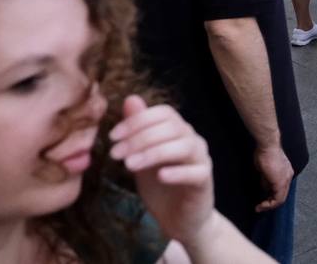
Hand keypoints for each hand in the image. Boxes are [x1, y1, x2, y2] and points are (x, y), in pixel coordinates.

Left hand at [109, 96, 217, 243]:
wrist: (179, 218)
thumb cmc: (160, 184)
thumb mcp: (142, 155)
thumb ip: (138, 129)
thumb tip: (130, 98)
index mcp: (178, 131)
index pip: (164, 113)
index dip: (138, 121)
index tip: (112, 136)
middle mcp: (193, 140)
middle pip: (172, 127)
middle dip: (140, 138)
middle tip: (115, 154)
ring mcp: (201, 160)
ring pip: (184, 146)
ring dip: (154, 153)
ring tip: (129, 166)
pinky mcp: (204, 181)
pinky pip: (195, 171)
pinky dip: (177, 172)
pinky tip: (160, 176)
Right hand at [252, 143, 293, 211]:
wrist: (267, 146)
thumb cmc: (265, 154)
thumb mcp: (265, 170)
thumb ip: (267, 179)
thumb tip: (265, 187)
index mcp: (286, 172)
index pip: (281, 189)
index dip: (272, 197)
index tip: (262, 201)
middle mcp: (288, 176)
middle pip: (282, 195)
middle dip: (270, 203)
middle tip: (260, 207)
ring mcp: (286, 180)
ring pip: (280, 199)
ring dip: (269, 205)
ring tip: (259, 207)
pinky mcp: (280, 182)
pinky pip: (277, 199)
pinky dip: (269, 204)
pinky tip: (261, 205)